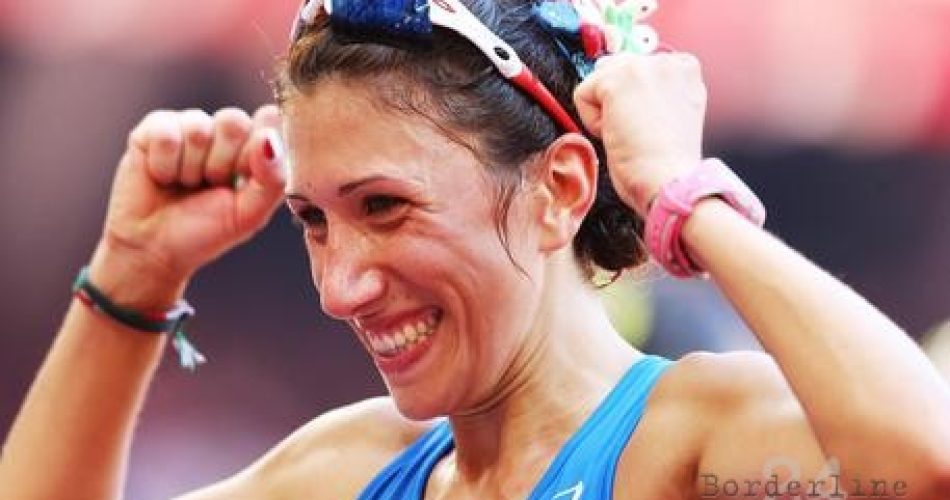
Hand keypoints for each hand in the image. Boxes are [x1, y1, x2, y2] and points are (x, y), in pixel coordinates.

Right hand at [89, 106, 286, 306]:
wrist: (154, 247)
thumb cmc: (205, 230)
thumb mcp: (250, 215)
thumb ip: (272, 180)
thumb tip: (269, 138)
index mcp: (255, 147)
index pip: (269, 122)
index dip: (254, 156)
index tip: (242, 181)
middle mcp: (225, 131)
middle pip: (233, 121)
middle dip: (221, 164)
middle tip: (210, 185)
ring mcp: (190, 125)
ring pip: (198, 128)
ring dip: (191, 168)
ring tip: (186, 184)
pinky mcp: (156, 127)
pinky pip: (166, 134)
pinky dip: (164, 165)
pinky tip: (163, 177)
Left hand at [573, 52, 707, 215]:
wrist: (669, 179)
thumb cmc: (669, 162)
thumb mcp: (670, 112)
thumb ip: (653, 90)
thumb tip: (622, 84)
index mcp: (685, 68)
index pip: (639, 67)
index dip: (634, 99)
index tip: (648, 122)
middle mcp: (666, 61)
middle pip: (616, 67)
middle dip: (617, 101)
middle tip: (637, 131)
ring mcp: (641, 66)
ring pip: (598, 80)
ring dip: (605, 109)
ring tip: (630, 132)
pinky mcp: (615, 80)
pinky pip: (582, 95)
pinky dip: (592, 121)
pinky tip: (618, 135)